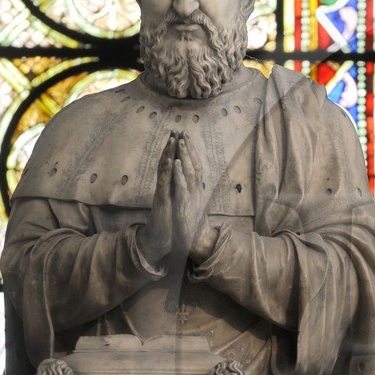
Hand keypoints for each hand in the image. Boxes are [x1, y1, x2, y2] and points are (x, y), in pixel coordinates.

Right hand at [138, 132, 181, 265]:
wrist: (158, 240)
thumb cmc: (167, 224)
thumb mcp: (174, 204)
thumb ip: (174, 192)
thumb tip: (179, 183)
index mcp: (169, 187)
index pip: (172, 165)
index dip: (176, 151)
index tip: (181, 137)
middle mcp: (164, 187)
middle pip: (167, 163)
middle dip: (171, 146)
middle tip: (175, 129)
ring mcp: (161, 192)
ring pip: (164, 169)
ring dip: (168, 154)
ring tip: (172, 139)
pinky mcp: (161, 201)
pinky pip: (164, 183)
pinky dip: (167, 171)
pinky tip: (170, 161)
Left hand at [173, 133, 215, 260]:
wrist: (198, 241)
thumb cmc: (194, 223)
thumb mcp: (193, 203)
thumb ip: (192, 191)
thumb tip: (190, 180)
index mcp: (197, 189)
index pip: (196, 166)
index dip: (191, 152)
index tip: (185, 137)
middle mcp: (197, 190)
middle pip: (194, 165)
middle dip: (188, 149)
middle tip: (183, 132)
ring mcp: (192, 197)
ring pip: (190, 173)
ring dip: (185, 157)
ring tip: (180, 143)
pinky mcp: (185, 205)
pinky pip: (182, 187)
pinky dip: (180, 174)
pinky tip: (176, 164)